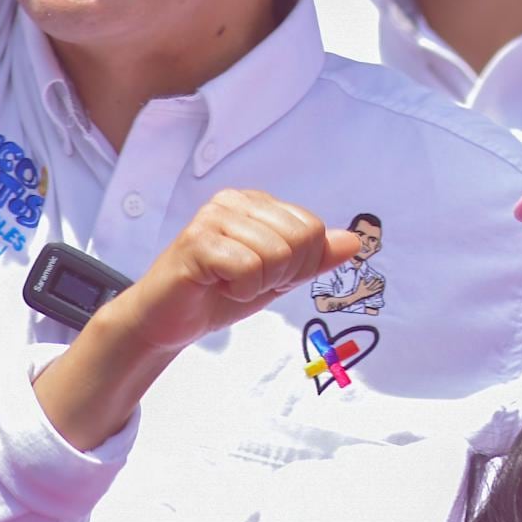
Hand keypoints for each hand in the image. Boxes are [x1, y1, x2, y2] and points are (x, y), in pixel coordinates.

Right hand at [101, 190, 360, 359]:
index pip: (313, 229)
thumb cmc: (218, 295)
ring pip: (277, 255)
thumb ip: (313, 258)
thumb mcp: (278, 277)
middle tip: (245, 281)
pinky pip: (249, 268)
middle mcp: (235, 200)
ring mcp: (213, 217)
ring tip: (228, 283)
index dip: (298, 266)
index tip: (265, 276)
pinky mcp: (197, 241)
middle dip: (280, 275)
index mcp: (257, 202)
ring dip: (256, 285)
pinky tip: (216, 286)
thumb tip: (354, 241)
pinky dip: (239, 291)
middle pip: (301, 239)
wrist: (167, 321)